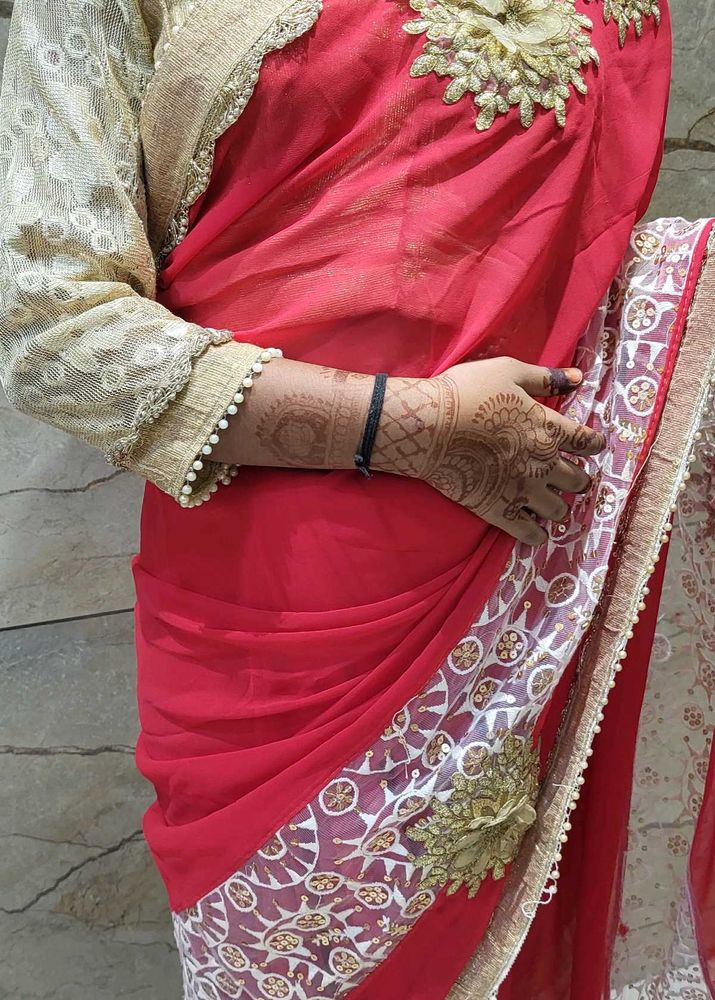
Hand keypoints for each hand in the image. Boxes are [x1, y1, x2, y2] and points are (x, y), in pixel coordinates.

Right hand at [372, 357, 605, 544]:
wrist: (429, 427)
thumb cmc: (467, 393)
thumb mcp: (507, 372)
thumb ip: (544, 377)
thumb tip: (578, 376)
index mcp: (547, 428)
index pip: (585, 441)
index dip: (594, 444)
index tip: (594, 446)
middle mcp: (542, 463)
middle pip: (577, 480)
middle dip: (579, 480)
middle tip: (574, 480)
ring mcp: (522, 490)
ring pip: (558, 509)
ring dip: (559, 507)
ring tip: (553, 505)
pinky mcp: (499, 509)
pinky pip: (528, 533)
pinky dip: (536, 535)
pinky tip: (536, 533)